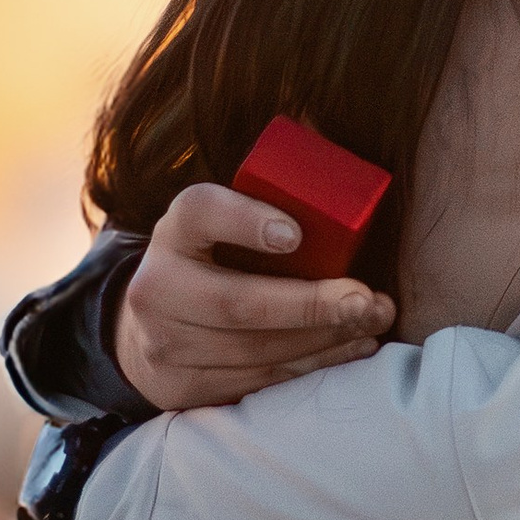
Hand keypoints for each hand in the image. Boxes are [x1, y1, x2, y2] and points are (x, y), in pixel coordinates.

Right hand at [114, 183, 394, 410]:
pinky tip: (350, 346)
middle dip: (312, 305)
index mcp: (173, 230)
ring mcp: (166, 344)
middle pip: (237, 301)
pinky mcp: (184, 387)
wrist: (147, 330)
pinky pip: (259, 380)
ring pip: (257, 349)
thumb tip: (326, 133)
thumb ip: (263, 192)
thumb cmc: (211, 260)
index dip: (247, 220)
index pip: (201, 212)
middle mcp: (157, 287)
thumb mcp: (217, 221)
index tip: (296, 234)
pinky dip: (312, 365)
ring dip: (325, 339)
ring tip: (372, 320)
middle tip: (367, 299)